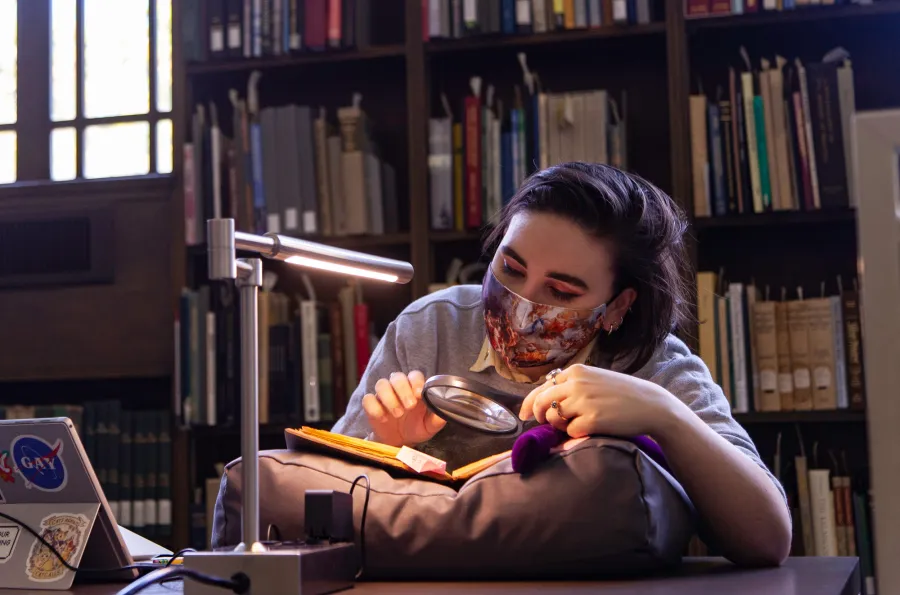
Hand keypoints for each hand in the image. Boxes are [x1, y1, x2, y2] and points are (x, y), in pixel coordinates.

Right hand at [361, 370, 445, 446]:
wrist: (400, 442)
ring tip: (398, 414)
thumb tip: (447, 409)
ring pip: (381, 384)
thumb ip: (438, 417)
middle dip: (403, 390)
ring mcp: (383, 396)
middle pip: (396, 377)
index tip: (420, 394)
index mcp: (414, 388)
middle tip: (410, 406)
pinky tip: (383, 418)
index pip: (414, 375)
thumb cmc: (416, 428)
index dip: (416, 382)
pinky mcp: (371, 405)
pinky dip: (374, 407)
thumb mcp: (430, 425)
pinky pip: (367, 399)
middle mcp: (398, 388)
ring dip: (389, 397)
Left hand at [518, 364, 680, 438]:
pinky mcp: (591, 420)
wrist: (651, 405)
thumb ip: (571, 386)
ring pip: (553, 417)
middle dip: (538, 415)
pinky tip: (590, 429)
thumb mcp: (595, 380)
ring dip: (558, 425)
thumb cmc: (622, 394)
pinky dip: (575, 434)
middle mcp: (576, 384)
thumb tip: (544, 402)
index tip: (524, 414)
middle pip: (541, 402)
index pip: (542, 387)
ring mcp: (583, 401)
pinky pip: (569, 431)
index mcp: (576, 371)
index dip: (529, 402)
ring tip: (576, 424)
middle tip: (543, 424)